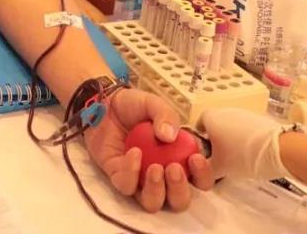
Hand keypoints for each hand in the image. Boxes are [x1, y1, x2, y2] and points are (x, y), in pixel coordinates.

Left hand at [85, 88, 213, 211]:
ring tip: (155, 168)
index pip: (200, 180)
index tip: (195, 159)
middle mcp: (163, 176)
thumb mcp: (153, 104)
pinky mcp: (119, 178)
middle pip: (179, 201)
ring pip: (153, 203)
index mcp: (179, 159)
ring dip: (157, 191)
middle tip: (173, 168)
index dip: (203, 176)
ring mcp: (140, 180)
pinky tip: (133, 153)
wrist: (103, 104)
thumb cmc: (133, 106)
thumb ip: (165, 115)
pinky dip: (131, 173)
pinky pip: (127, 187)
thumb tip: (171, 136)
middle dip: (179, 190)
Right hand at [198, 107, 291, 180]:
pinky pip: (248, 128)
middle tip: (221, 158)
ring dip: (233, 139)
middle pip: (216, 125)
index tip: (204, 153)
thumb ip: (205, 168)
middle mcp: (225, 110)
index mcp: (210, 117)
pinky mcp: (260, 118)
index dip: (200, 140)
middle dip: (217, 140)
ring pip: (232, 126)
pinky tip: (253, 154)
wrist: (279, 150)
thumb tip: (201, 169)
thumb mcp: (219, 168)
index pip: (198, 125)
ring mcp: (244, 112)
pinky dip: (247, 139)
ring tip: (239, 158)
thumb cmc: (243, 155)